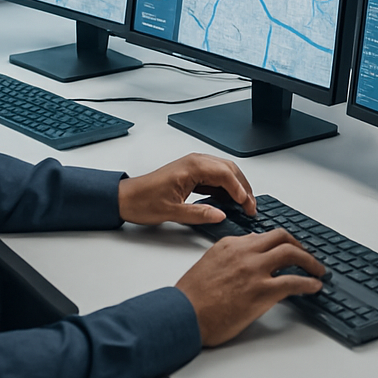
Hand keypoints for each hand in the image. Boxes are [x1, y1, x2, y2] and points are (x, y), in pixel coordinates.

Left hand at [118, 153, 255, 225]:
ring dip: (236, 186)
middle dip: (243, 187)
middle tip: (252, 206)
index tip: (248, 205)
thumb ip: (199, 214)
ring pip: (224, 172)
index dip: (240, 191)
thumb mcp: (172, 212)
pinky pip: (215, 176)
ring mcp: (194, 166)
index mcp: (192, 167)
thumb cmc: (143, 201)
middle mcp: (195, 162)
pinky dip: (226, 187)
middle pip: (229, 170)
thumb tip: (221, 215)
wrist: (125, 198)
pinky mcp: (191, 173)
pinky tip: (229, 200)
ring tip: (245, 204)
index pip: (225, 175)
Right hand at [176, 229, 325, 345]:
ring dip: (310, 261)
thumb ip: (229, 257)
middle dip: (298, 244)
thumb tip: (247, 260)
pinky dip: (308, 282)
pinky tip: (315, 286)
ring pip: (292, 253)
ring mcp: (255, 270)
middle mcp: (245, 252)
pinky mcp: (261, 292)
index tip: (287, 248)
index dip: (279, 242)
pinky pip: (293, 282)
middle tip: (307, 255)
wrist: (182, 315)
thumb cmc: (190, 297)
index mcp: (231, 244)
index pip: (263, 236)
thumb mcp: (209, 263)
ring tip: (318, 269)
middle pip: (281, 237)